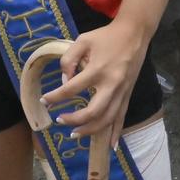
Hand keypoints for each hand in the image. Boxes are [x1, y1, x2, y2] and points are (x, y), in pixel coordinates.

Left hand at [39, 20, 152, 144]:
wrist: (135, 33)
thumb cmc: (106, 36)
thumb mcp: (83, 40)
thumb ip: (69, 59)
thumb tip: (64, 80)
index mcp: (98, 69)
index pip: (72, 88)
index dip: (55, 97)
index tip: (44, 100)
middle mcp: (111, 84)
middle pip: (92, 111)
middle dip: (74, 119)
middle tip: (59, 120)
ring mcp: (122, 91)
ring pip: (107, 119)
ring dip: (90, 130)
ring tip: (75, 133)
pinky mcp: (128, 95)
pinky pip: (121, 118)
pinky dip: (116, 134)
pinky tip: (109, 146)